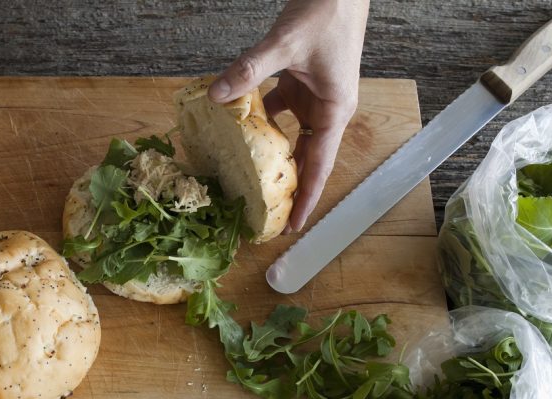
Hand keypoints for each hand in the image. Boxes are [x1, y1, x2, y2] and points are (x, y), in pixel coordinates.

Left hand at [209, 0, 368, 232]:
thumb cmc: (327, 13)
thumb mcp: (284, 44)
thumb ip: (250, 69)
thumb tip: (216, 95)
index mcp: (335, 109)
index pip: (320, 164)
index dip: (307, 197)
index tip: (293, 225)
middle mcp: (327, 109)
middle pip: (306, 157)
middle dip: (287, 185)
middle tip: (264, 213)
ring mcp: (313, 97)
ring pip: (290, 136)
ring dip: (269, 154)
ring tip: (247, 179)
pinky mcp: (299, 83)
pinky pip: (277, 110)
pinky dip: (258, 119)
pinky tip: (234, 126)